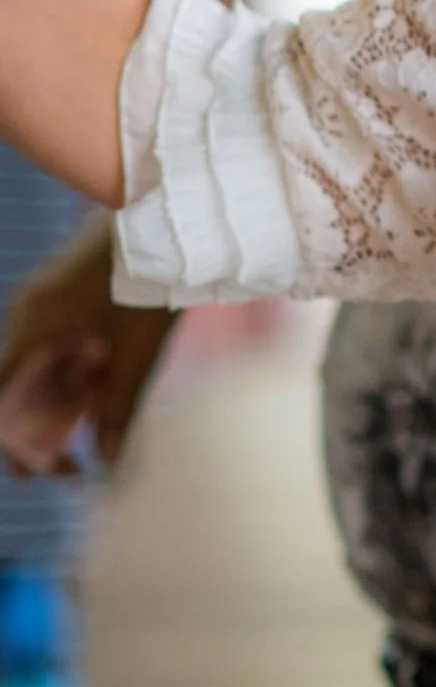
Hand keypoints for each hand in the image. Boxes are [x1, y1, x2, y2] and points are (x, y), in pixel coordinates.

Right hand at [0, 216, 176, 475]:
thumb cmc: (152, 277)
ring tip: (87, 438)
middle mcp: (29, 314)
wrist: (168, 211)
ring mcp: (46, 301)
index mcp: (33, 327)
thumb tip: (109, 463)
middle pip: (15, 387)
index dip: (14, 444)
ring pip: (37, 368)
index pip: (1, 399)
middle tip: (71, 469)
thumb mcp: (139, 351)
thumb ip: (120, 407)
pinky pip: (55, 347)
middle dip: (39, 431)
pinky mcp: (68, 295)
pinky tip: (97, 396)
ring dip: (57, 405)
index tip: (42, 475)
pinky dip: (69, 377)